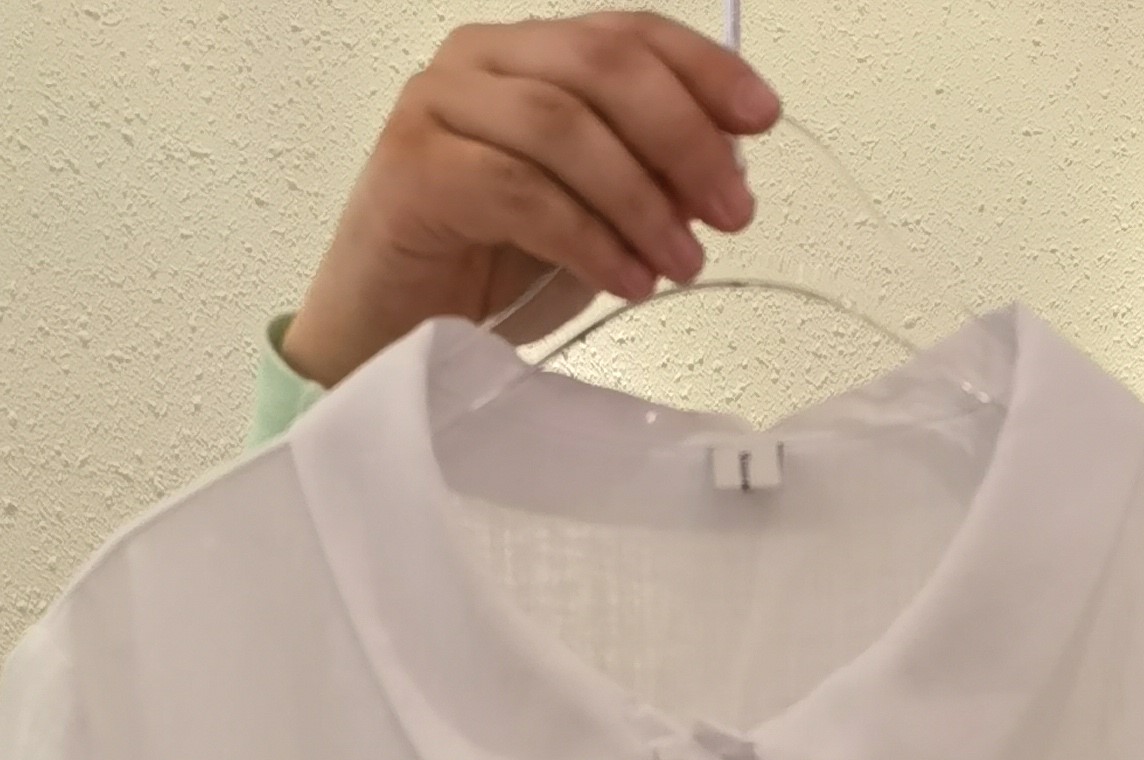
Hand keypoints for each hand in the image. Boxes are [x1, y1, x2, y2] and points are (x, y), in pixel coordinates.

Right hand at [286, 14, 780, 387]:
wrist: (382, 342)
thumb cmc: (479, 280)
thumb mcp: (588, 223)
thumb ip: (644, 184)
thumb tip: (724, 170)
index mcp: (524, 56)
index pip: (624, 34)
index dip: (702, 69)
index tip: (761, 118)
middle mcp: (478, 63)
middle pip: (601, 66)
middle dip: (682, 138)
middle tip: (732, 211)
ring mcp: (438, 107)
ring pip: (562, 124)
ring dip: (638, 198)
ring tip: (680, 264)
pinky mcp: (414, 169)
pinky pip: (521, 190)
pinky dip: (588, 238)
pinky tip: (627, 279)